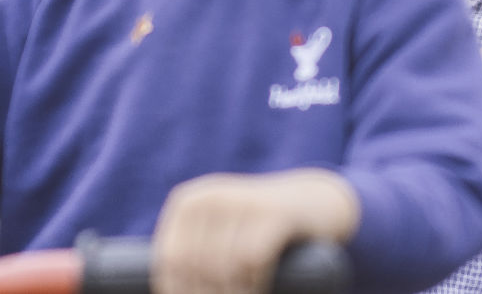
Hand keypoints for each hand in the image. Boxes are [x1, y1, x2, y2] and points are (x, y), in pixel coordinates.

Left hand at [152, 169, 358, 293]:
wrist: (316, 202)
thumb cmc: (259, 228)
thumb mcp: (221, 232)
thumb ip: (194, 256)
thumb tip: (165, 291)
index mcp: (188, 202)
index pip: (170, 258)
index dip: (177, 290)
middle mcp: (211, 197)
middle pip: (196, 266)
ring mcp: (243, 202)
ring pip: (224, 268)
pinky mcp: (274, 213)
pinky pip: (252, 262)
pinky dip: (255, 285)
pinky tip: (261, 289)